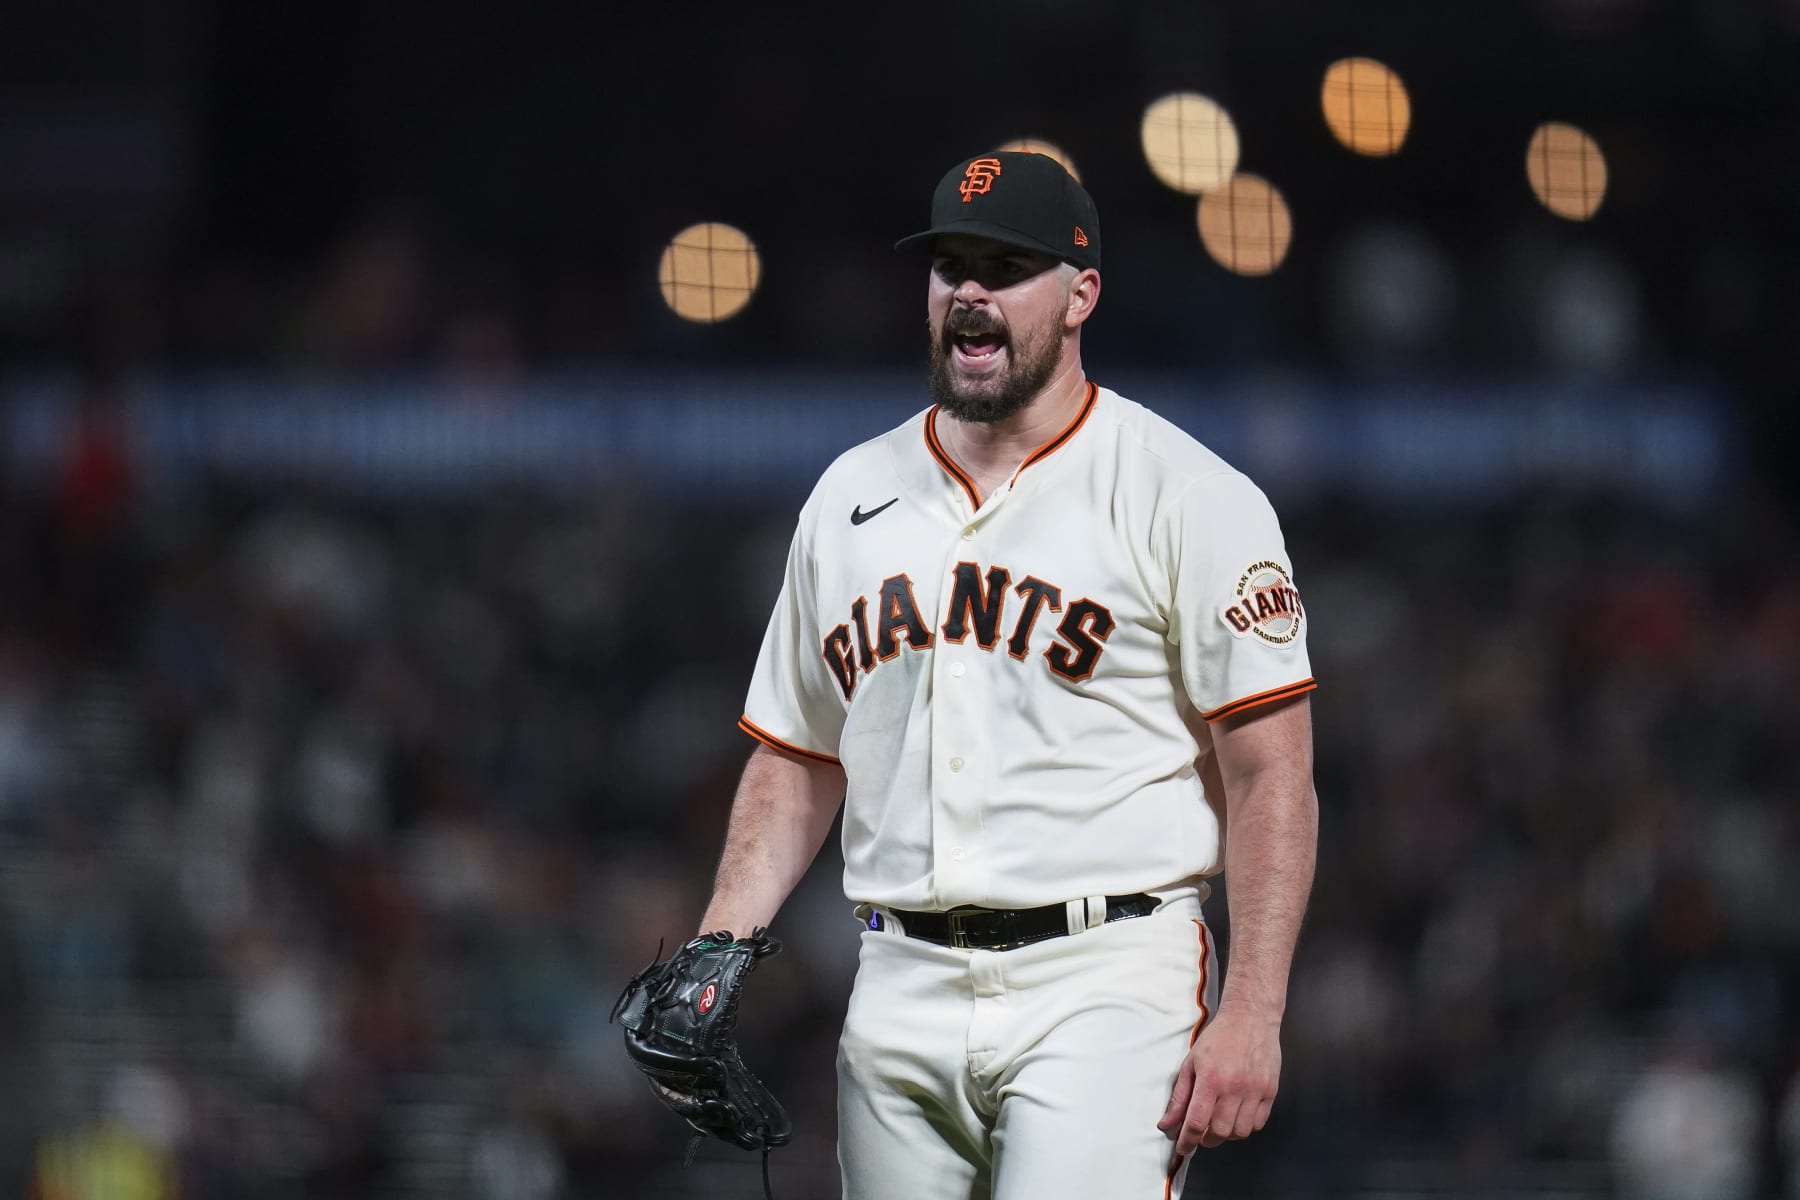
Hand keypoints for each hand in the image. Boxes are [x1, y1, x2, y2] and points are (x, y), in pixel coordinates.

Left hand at [1157, 1005, 1281, 1157]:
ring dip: (1227, 1135)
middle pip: (1220, 1132)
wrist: (1251, 1018)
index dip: (1187, 1141)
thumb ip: (1179, 1096)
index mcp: (1211, 1080)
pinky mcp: (1270, 1091)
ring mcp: (1255, 1091)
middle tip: (1201, 1133)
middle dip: (1206, 1139)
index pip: (1197, 1122)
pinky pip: (1258, 1123)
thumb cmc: (1218, 1038)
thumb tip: (1167, 1123)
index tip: (1182, 1148)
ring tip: (1219, 1124)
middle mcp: (1234, 1088)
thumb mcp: (1191, 1062)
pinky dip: (1245, 1127)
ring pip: (1240, 1132)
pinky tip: (1237, 1116)